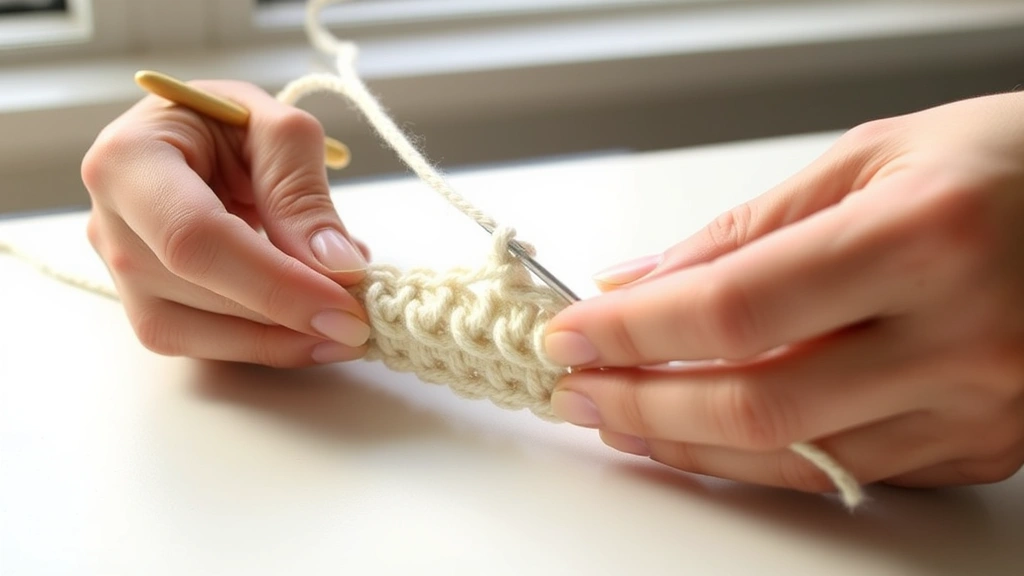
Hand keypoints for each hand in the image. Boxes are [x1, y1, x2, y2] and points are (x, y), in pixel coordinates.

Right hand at [82, 80, 371, 367]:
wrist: (197, 142)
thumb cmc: (232, 125)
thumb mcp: (278, 131)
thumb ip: (304, 193)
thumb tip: (338, 267)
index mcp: (129, 161)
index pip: (196, 237)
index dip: (273, 281)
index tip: (344, 306)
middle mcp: (109, 222)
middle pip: (198, 289)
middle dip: (290, 312)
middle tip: (363, 316)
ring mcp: (119, 272)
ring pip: (198, 332)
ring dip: (282, 338)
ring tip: (346, 322)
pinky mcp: (145, 306)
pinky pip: (202, 346)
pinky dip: (265, 345)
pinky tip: (312, 332)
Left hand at [544, 91, 1023, 493]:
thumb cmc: (1010, 164)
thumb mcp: (872, 159)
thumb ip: (748, 230)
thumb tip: (643, 281)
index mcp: (923, 239)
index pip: (735, 307)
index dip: (633, 331)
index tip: (570, 333)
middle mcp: (961, 336)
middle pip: (757, 402)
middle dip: (643, 403)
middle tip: (577, 391)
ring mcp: (981, 405)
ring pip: (798, 457)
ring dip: (690, 444)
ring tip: (624, 420)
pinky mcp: (985, 445)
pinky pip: (849, 470)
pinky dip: (763, 458)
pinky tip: (708, 436)